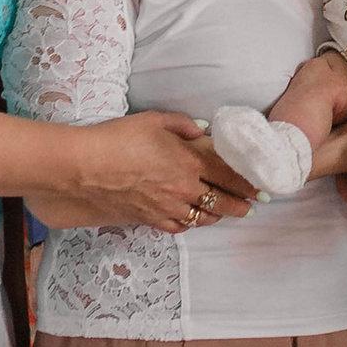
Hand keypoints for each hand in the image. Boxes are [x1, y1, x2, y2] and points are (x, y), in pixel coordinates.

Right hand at [39, 112, 249, 234]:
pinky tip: (194, 219)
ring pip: (203, 217)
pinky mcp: (149, 219)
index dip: (248, 181)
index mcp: (189, 161)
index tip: (262, 185)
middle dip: (241, 204)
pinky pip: (179, 226)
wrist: (84, 168)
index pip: (229, 174)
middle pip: (222, 200)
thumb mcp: (153, 120)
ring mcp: (167, 207)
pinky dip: (191, 223)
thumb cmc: (117, 139)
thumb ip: (182, 125)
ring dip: (219, 215)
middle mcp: (183, 188)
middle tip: (254, 205)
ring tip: (229, 213)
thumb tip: (203, 130)